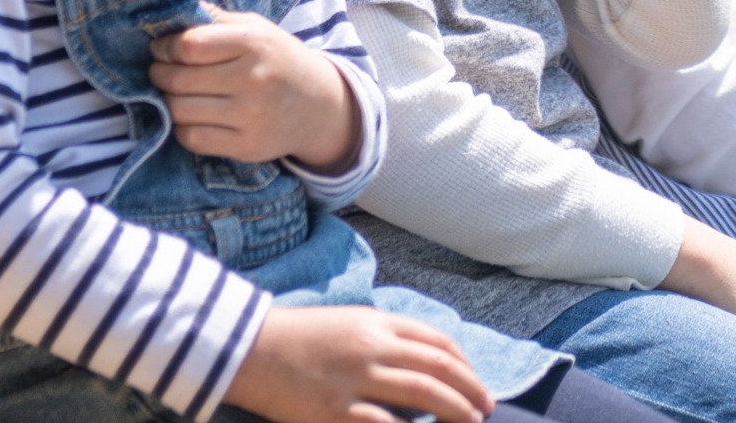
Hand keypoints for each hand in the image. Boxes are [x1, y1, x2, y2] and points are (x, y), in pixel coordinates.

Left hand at [151, 10, 358, 172]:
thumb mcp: (258, 29)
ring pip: (180, 112)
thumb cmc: (279, 60)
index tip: (162, 48)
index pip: (189, 45)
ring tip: (172, 93)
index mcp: (254, 43)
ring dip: (166, 102)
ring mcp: (250, 116)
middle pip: (178, 80)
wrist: (320, 105)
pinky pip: (193, 139)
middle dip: (158, 75)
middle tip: (158, 71)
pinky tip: (189, 117)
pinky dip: (181, 128)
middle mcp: (253, 79)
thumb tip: (174, 11)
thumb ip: (217, 20)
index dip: (165, 47)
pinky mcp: (247, 145)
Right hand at [227, 303, 489, 422]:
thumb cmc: (300, 337)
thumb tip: (425, 360)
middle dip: (470, 391)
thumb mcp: (349, 323)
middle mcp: (373, 347)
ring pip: (424, 395)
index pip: (439, 342)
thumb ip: (386, 337)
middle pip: (439, 368)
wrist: (249, 349)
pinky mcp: (334, 411)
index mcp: (378, 323)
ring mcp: (355, 380)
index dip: (466, 366)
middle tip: (486, 410)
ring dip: (455, 412)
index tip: (478, 385)